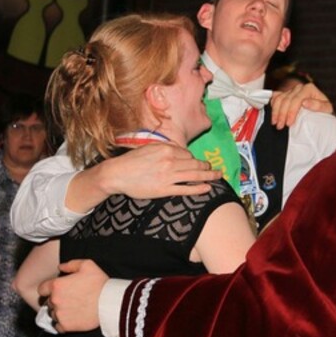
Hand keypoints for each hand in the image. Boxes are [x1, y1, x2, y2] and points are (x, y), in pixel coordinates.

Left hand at [38, 259, 107, 332]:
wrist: (109, 303)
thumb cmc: (99, 283)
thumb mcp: (87, 265)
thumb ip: (71, 264)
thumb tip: (60, 267)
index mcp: (57, 285)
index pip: (41, 289)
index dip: (48, 288)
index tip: (56, 289)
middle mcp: (55, 300)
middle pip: (48, 301)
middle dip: (56, 299)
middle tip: (70, 298)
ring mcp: (59, 314)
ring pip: (53, 314)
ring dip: (59, 311)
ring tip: (73, 308)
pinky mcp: (65, 326)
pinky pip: (58, 326)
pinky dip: (63, 323)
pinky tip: (72, 318)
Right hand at [94, 142, 222, 198]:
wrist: (117, 174)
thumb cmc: (132, 160)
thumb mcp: (150, 147)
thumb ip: (166, 148)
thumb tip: (180, 151)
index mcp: (166, 149)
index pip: (187, 153)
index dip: (192, 159)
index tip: (195, 163)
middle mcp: (170, 161)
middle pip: (195, 163)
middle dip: (206, 166)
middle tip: (214, 169)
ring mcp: (168, 176)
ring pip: (194, 175)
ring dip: (209, 176)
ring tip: (217, 176)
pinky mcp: (165, 189)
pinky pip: (186, 189)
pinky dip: (198, 188)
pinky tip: (207, 188)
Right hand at [270, 82, 333, 128]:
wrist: (322, 109)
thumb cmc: (324, 110)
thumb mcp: (327, 109)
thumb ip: (318, 106)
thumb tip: (305, 103)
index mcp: (309, 88)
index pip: (296, 100)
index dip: (291, 112)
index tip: (289, 123)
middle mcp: (299, 87)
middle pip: (286, 100)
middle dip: (281, 114)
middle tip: (280, 126)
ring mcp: (291, 90)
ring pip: (279, 98)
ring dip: (275, 112)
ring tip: (275, 123)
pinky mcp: (286, 94)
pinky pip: (276, 97)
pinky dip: (273, 105)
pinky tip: (273, 114)